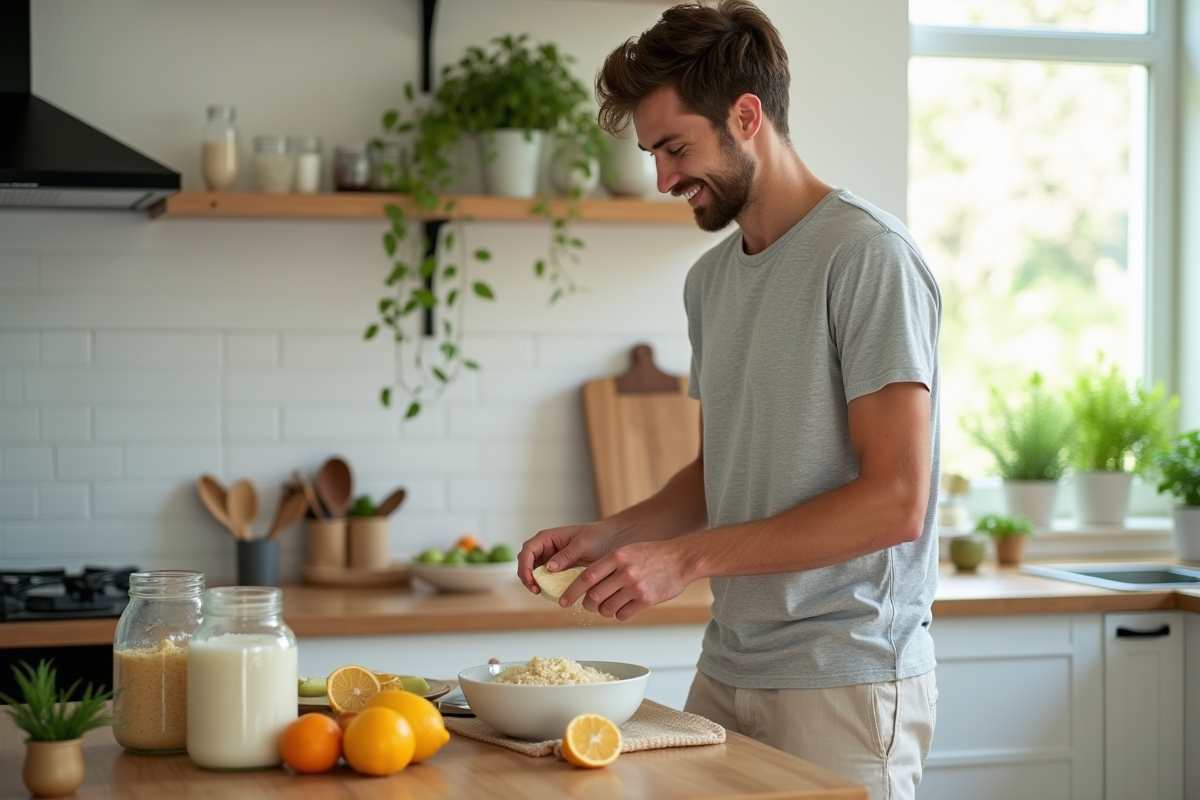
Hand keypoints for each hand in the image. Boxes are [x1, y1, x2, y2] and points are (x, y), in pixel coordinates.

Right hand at [517, 521, 613, 594]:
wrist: (610, 541)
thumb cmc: (596, 536)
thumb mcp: (582, 544)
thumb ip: (566, 555)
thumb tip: (549, 567)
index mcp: (547, 538)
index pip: (528, 550)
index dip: (525, 565)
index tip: (532, 580)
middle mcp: (545, 549)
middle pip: (527, 563)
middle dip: (528, 578)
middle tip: (536, 591)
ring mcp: (550, 561)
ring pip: (534, 574)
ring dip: (535, 584)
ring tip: (543, 593)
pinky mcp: (557, 571)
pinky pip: (547, 580)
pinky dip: (546, 587)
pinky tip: (553, 593)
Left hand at [559, 541, 690, 620]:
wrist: (681, 559)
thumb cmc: (652, 555)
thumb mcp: (627, 551)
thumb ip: (608, 564)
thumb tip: (585, 581)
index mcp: (617, 557)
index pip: (586, 577)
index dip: (571, 591)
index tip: (563, 601)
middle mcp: (625, 572)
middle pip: (593, 596)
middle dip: (587, 605)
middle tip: (588, 605)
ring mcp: (636, 587)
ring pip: (606, 608)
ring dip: (603, 611)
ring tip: (608, 606)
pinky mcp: (646, 600)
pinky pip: (623, 614)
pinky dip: (618, 614)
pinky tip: (623, 607)